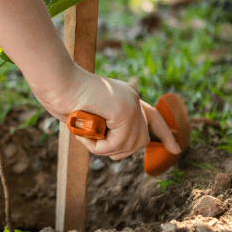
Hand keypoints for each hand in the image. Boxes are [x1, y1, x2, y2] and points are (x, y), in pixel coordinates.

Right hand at [31, 65, 181, 159]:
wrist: (54, 82)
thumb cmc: (62, 98)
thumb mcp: (89, 117)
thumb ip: (107, 128)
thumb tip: (119, 149)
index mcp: (127, 97)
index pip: (154, 117)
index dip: (165, 134)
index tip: (176, 150)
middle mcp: (134, 98)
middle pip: (140, 140)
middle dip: (117, 150)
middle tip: (92, 142)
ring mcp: (131, 104)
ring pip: (129, 145)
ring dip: (103, 148)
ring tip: (85, 135)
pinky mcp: (124, 111)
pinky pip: (117, 144)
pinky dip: (99, 147)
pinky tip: (85, 133)